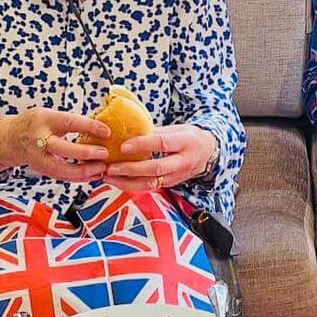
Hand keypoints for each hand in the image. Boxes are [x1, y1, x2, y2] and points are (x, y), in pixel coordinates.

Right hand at [0, 109, 109, 183]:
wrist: (10, 138)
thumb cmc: (36, 123)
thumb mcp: (50, 114)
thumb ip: (70, 121)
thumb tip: (100, 125)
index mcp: (44, 119)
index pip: (69, 122)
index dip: (89, 126)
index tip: (107, 131)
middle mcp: (38, 139)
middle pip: (62, 149)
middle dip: (85, 153)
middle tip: (104, 153)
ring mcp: (37, 157)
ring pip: (61, 169)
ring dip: (84, 171)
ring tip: (102, 169)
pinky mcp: (40, 170)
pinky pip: (61, 176)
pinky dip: (78, 178)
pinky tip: (92, 175)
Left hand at [102, 124, 217, 194]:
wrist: (208, 152)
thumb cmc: (187, 137)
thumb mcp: (176, 129)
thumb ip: (155, 132)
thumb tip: (128, 128)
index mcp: (185, 142)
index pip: (162, 143)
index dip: (142, 144)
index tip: (123, 146)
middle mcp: (183, 162)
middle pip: (155, 168)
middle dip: (130, 169)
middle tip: (111, 167)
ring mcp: (177, 176)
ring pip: (150, 183)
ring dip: (127, 182)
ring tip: (108, 176)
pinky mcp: (170, 185)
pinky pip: (149, 187)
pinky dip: (131, 185)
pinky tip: (117, 181)